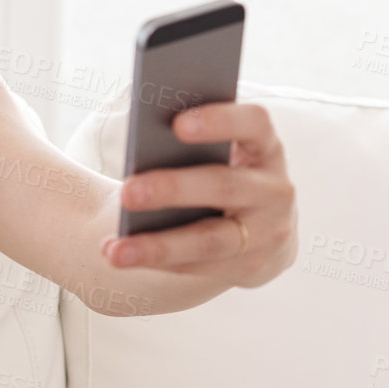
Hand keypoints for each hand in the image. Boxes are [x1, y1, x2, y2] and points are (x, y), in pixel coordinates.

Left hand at [100, 101, 297, 285]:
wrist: (267, 226)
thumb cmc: (226, 172)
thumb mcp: (223, 150)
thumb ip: (190, 140)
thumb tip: (140, 142)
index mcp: (266, 146)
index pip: (254, 124)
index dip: (220, 121)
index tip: (176, 124)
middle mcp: (274, 190)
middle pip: (224, 186)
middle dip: (174, 190)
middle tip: (128, 192)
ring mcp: (267, 232)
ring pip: (210, 241)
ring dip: (159, 246)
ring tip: (114, 249)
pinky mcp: (250, 267)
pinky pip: (199, 267)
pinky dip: (158, 262)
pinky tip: (122, 256)